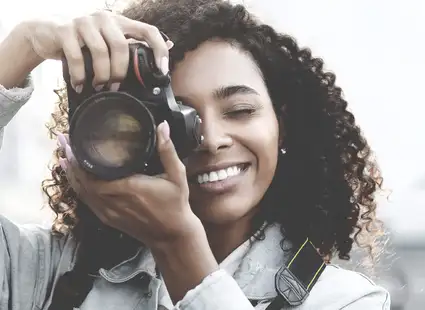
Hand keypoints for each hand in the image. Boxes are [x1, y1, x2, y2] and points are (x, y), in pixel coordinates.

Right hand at [15, 10, 172, 89]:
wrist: (46, 33)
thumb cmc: (83, 41)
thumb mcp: (109, 41)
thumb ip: (133, 44)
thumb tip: (168, 45)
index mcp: (120, 22)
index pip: (148, 30)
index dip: (158, 50)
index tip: (161, 71)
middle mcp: (104, 19)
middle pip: (121, 46)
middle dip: (120, 72)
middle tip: (116, 87)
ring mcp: (83, 22)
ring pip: (100, 51)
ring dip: (101, 75)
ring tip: (98, 87)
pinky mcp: (65, 29)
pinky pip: (76, 56)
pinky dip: (79, 75)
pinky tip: (80, 84)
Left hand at [58, 121, 203, 248]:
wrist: (172, 236)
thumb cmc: (176, 205)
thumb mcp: (177, 175)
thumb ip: (168, 150)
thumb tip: (162, 126)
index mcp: (129, 188)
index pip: (94, 175)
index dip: (79, 159)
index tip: (73, 141)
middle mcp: (115, 202)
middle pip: (82, 182)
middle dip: (71, 162)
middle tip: (64, 142)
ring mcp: (109, 213)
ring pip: (82, 193)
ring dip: (71, 174)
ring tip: (64, 156)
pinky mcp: (109, 219)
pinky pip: (87, 202)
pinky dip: (78, 189)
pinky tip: (75, 178)